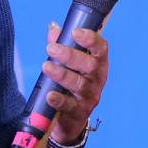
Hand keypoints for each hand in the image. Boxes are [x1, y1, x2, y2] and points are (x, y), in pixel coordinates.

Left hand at [43, 25, 109, 144]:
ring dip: (62, 74)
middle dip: (70, 55)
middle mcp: (97, 79)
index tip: (76, 32)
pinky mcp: (79, 112)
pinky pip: (70, 106)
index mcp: (98, 63)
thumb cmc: (71, 84)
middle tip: (51, 48)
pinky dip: (59, 100)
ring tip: (46, 66)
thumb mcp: (69, 64)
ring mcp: (89, 96)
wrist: (71, 117)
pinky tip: (50, 95)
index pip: (101, 49)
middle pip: (90, 65)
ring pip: (79, 84)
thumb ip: (62, 45)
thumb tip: (54, 30)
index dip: (91, 39)